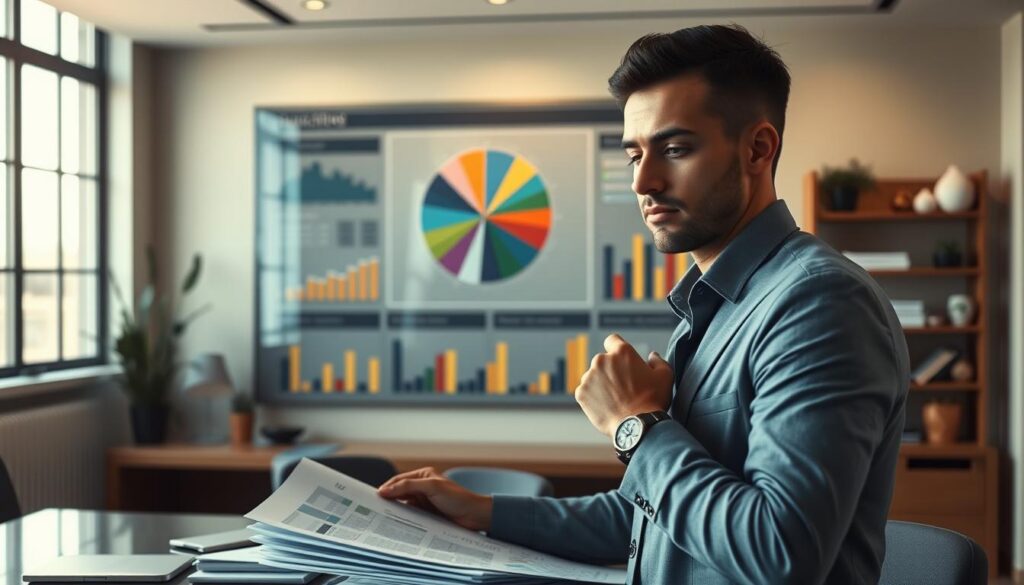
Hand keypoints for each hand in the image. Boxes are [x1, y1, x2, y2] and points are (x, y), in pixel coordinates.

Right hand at [377, 467, 492, 531]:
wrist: (474, 516)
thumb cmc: (457, 498)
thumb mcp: (431, 487)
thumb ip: (408, 486)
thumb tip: (385, 490)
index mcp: (424, 476)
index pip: (400, 480)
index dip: (387, 487)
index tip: (374, 497)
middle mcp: (423, 487)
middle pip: (400, 493)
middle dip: (389, 499)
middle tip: (375, 509)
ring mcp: (425, 501)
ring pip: (404, 505)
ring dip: (395, 510)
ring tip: (383, 518)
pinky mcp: (427, 514)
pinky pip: (411, 516)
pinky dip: (404, 519)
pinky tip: (397, 524)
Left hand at [575, 333, 673, 436]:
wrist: (637, 426)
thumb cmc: (653, 400)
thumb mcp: (664, 376)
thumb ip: (658, 361)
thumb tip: (652, 356)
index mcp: (621, 352)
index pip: (612, 340)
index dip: (616, 350)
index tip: (621, 362)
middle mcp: (602, 360)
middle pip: (602, 360)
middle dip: (610, 370)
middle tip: (622, 387)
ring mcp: (589, 376)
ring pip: (593, 376)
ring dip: (600, 384)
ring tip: (615, 400)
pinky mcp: (581, 392)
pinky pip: (586, 391)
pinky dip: (593, 397)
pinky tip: (606, 406)